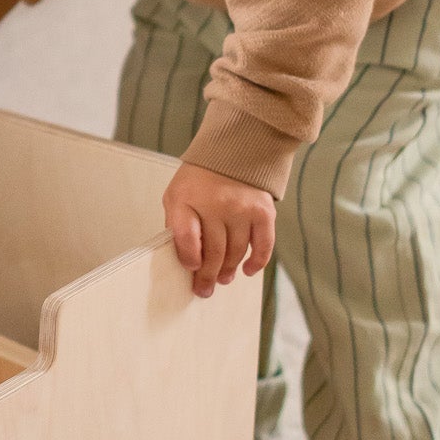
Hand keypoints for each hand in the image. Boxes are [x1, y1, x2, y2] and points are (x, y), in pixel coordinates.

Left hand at [163, 163, 273, 298]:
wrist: (234, 149)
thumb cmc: (200, 179)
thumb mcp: (177, 195)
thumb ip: (177, 223)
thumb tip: (185, 259)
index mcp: (187, 199)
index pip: (185, 237)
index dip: (188, 258)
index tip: (191, 268)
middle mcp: (215, 204)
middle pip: (212, 251)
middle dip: (207, 276)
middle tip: (204, 289)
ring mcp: (241, 208)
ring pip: (235, 252)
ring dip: (228, 271)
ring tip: (223, 279)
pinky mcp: (263, 211)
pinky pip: (262, 245)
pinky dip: (256, 262)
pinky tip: (248, 270)